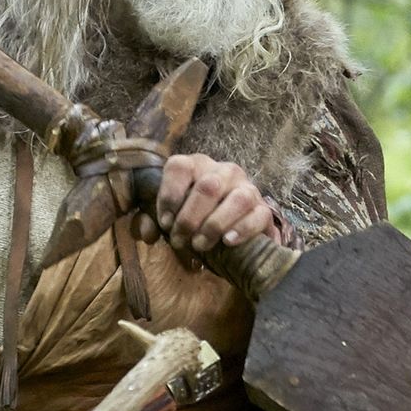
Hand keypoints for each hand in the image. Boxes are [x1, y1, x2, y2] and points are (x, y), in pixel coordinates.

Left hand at [137, 154, 284, 260]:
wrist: (231, 232)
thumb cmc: (194, 220)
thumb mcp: (170, 217)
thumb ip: (151, 223)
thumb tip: (147, 233)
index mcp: (196, 166)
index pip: (179, 167)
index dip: (169, 195)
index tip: (165, 222)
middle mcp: (223, 171)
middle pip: (207, 187)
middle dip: (189, 218)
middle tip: (180, 240)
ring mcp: (247, 188)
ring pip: (236, 200)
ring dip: (214, 225)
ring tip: (200, 244)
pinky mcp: (263, 209)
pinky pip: (257, 216)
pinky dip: (242, 230)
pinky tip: (227, 242)